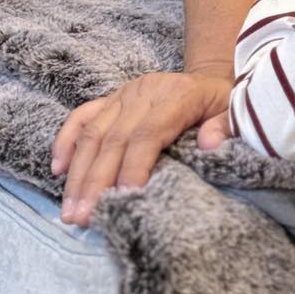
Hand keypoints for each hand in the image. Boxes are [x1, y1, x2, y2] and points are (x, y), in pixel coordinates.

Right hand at [51, 68, 232, 225]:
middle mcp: (145, 93)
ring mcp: (125, 94)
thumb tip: (208, 144)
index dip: (134, 166)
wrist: (210, 77)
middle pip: (114, 138)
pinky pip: (82, 116)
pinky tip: (57, 169)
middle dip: (96, 180)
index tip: (124, 198)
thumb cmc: (223, 102)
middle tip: (83, 217)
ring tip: (70, 209)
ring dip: (78, 172)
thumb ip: (225, 126)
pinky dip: (66, 140)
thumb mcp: (237, 109)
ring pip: (93, 132)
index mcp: (178, 96)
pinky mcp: (112, 98)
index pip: (149, 134)